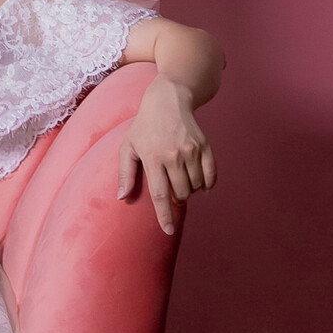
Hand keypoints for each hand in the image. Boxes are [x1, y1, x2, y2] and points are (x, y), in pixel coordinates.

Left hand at [118, 77, 216, 236]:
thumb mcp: (128, 147)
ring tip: (181, 180)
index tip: (168, 231)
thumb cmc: (144, 126)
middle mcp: (174, 156)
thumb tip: (122, 197)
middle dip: (177, 199)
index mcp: (153, 158)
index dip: (164, 215)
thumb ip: (125, 173)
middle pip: (181, 193)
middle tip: (171, 189)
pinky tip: (200, 184)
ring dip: (190, 191)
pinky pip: (211, 175)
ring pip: (196, 186)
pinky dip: (207, 184)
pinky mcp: (205, 146)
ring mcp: (191, 151)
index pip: (160, 195)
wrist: (168, 101)